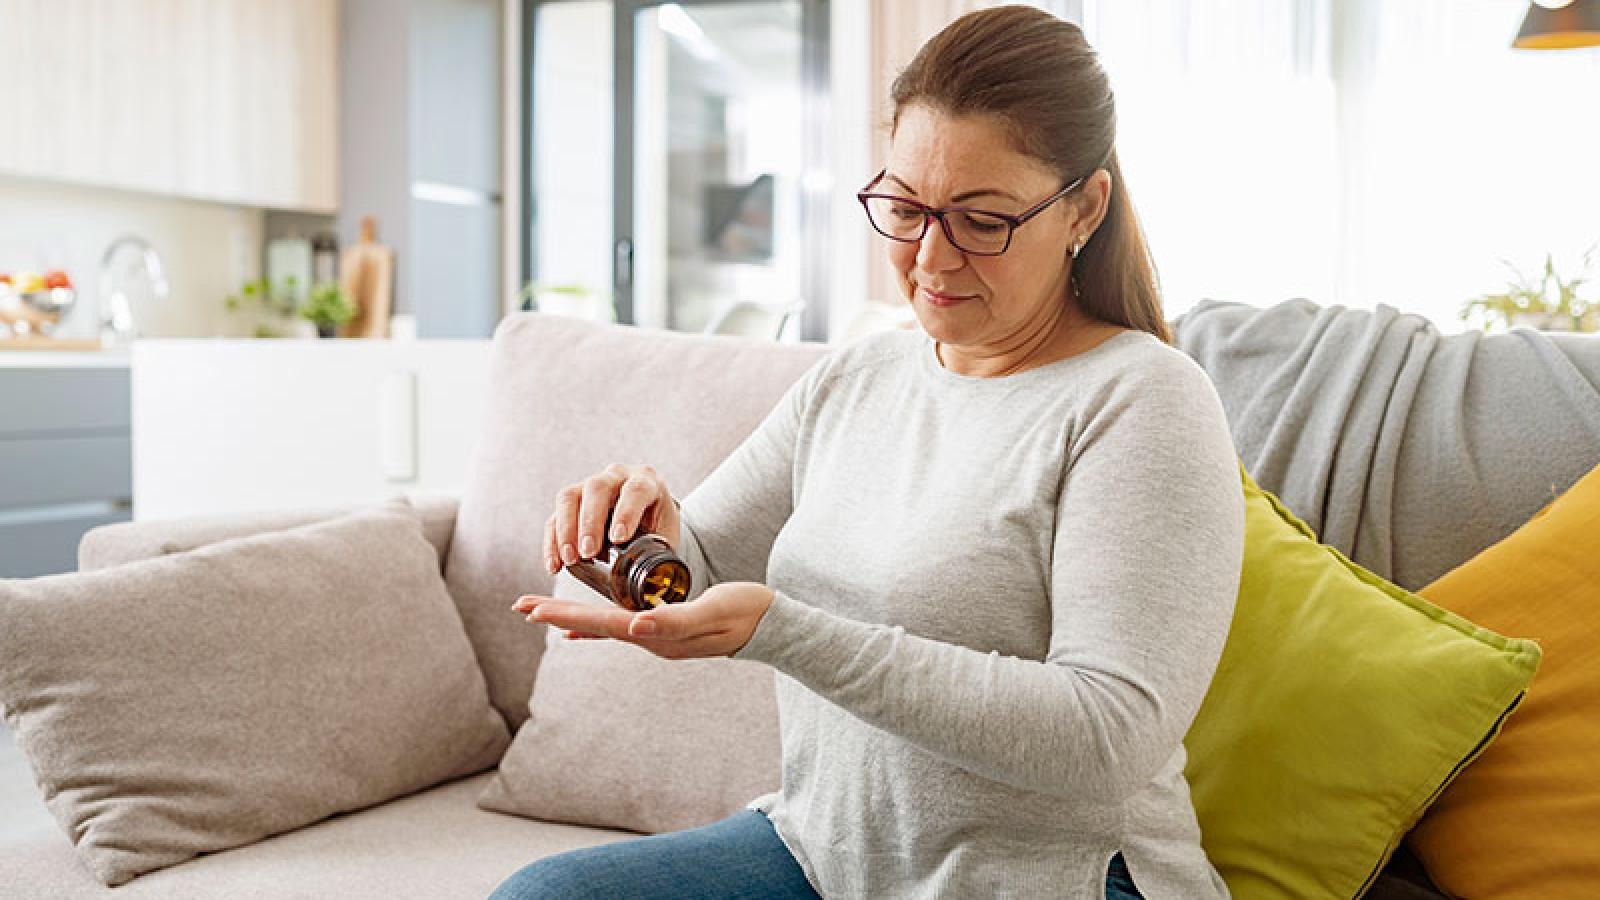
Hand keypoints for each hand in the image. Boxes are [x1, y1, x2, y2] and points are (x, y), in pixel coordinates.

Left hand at [510, 581, 774, 659]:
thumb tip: (634, 628)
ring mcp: (658, 637)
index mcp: (659, 635)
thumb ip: (675, 620)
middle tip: (520, 606)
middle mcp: (652, 640)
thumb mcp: (714, 610)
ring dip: (570, 616)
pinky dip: (596, 625)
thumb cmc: (747, 611)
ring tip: (539, 610)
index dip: (568, 614)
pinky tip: (578, 630)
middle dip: (557, 614)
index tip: (535, 609)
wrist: (772, 625)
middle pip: (595, 626)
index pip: (603, 623)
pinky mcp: (665, 629)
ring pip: (603, 625)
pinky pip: (621, 627)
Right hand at [546, 463, 680, 574]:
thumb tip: (655, 585)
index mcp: (646, 481)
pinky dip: (552, 541)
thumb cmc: (658, 526)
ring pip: (569, 497)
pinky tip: (554, 564)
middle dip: (590, 522)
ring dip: (566, 530)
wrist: (647, 517)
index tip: (618, 539)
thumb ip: (663, 556)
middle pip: (597, 489)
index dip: (626, 513)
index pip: (635, 490)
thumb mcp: (667, 536)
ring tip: (569, 560)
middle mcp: (616, 477)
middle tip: (588, 552)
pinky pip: (555, 517)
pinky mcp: (571, 502)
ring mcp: (589, 486)